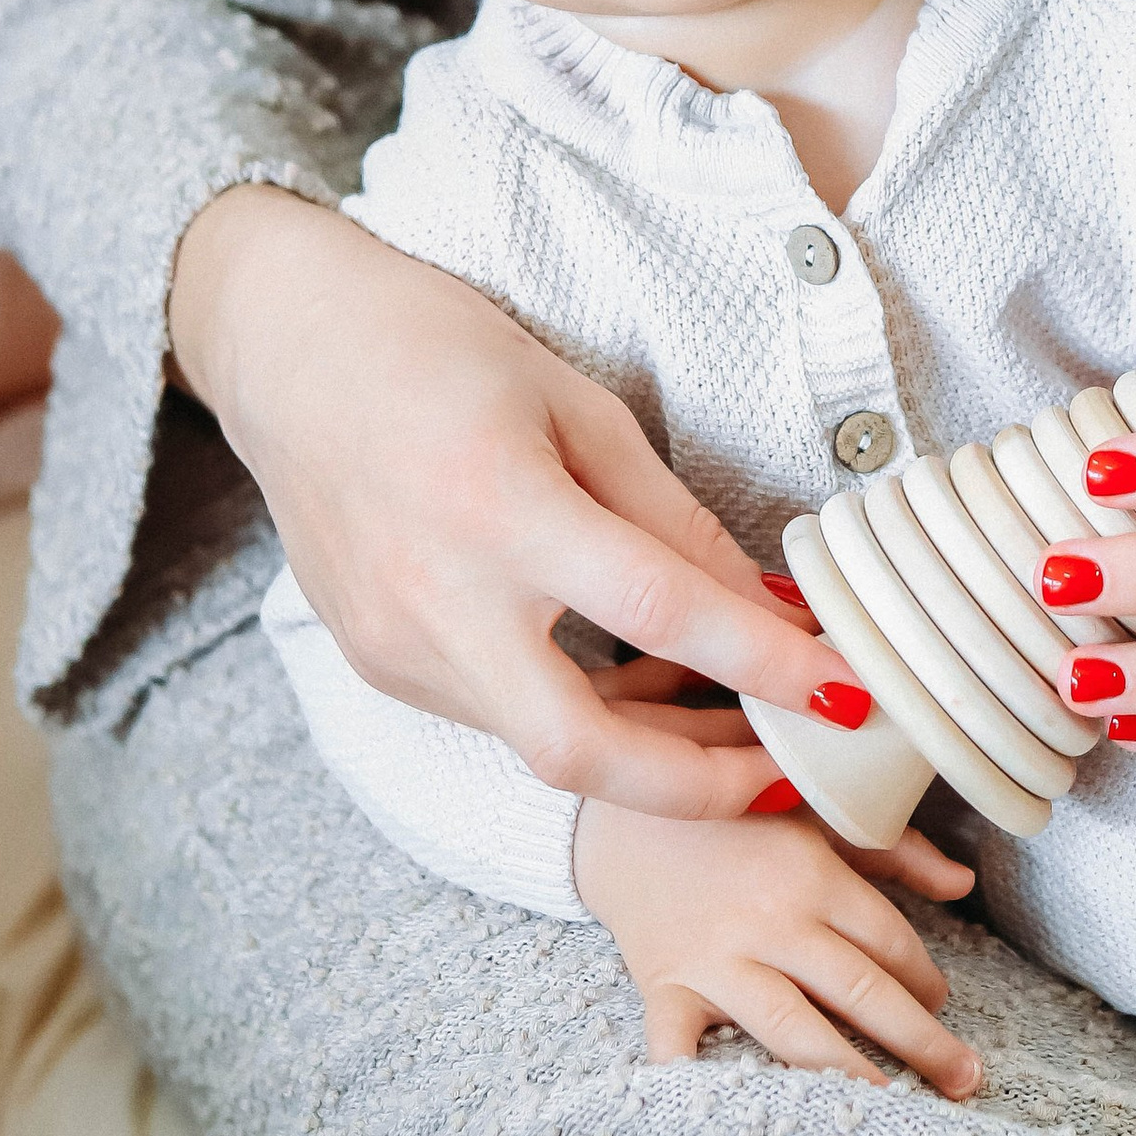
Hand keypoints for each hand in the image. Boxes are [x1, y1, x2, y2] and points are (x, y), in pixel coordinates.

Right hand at [169, 183, 827, 816]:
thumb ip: (671, 520)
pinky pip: (500, 717)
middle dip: (701, 786)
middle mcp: (436, 597)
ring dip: (650, 755)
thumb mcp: (576, 405)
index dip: (764, 661)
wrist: (288, 350)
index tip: (847, 689)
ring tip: (739, 726)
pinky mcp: (379, 667)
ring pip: (541, 747)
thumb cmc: (438, 350)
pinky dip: (580, 718)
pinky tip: (639, 692)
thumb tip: (770, 607)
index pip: (659, 609)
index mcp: (497, 507)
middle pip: (580, 750)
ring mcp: (396, 647)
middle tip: (791, 773)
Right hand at [573, 797, 982, 1093]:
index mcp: (814, 875)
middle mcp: (771, 921)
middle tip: (965, 1082)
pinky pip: (679, 1046)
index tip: (940, 1004)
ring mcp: (716, 960)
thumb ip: (895, 851)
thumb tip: (964, 884)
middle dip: (922, 1042)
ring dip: (846, 1075)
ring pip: (794, 1030)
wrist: (624, 815)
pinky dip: (697, 1084)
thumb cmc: (736, 819)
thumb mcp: (818, 816)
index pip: (890, 942)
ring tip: (890, 1112)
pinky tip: (737, 1121)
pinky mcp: (665, 987)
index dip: (927, 980)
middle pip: (861, 991)